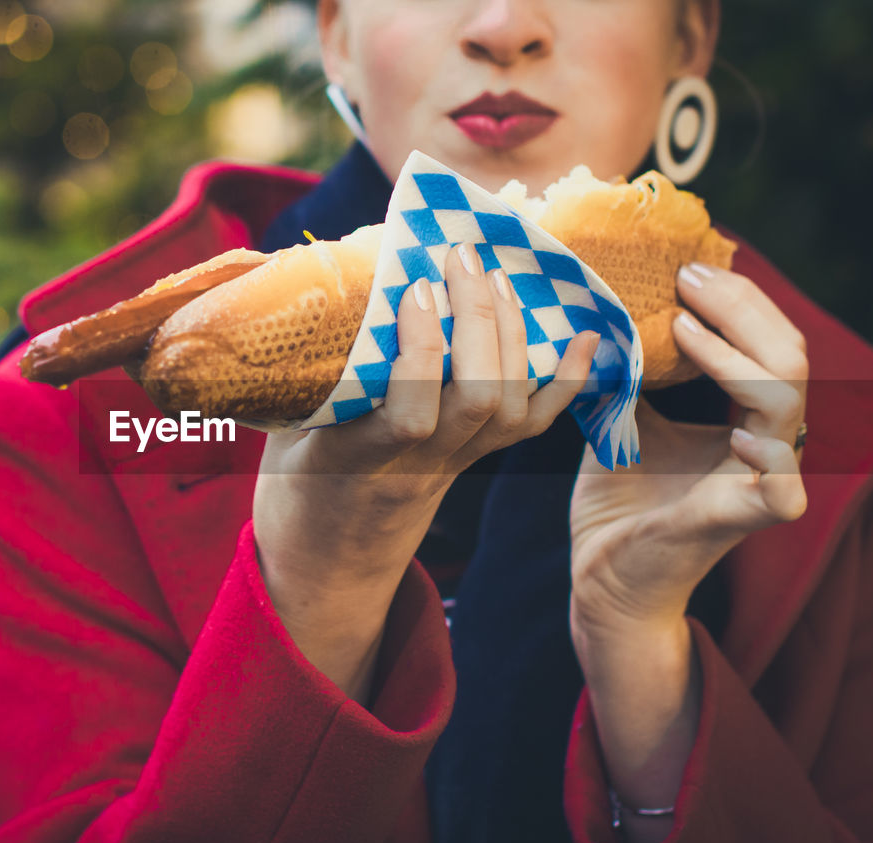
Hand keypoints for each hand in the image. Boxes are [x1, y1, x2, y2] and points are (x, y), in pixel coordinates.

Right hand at [253, 246, 600, 699]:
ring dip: (512, 333)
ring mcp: (457, 463)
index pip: (412, 414)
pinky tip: (586, 336)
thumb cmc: (297, 477)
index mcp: (362, 458)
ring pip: (509, 405)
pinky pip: (532, 425)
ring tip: (495, 276)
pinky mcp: (478, 460)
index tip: (416, 288)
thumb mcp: (286, 425)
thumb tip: (331, 269)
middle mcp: (422, 464)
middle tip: (462, 257)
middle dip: (478, 320)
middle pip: (477, 398)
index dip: (422, 350)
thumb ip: (309, 365)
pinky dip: (566, 380)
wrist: (329, 555)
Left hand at [569, 263, 808, 631]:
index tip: (685, 269)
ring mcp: (760, 483)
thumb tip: (610, 309)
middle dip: (740, 308)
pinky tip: (733, 431)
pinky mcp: (742, 523)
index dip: (735, 300)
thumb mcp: (622, 419)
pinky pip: (780, 487)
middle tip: (685, 279)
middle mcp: (764, 444)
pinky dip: (762, 453)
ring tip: (680, 326)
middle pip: (786, 357)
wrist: (602, 576)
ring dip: (734, 356)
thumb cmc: (619, 500)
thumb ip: (634, 373)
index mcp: (745, 418)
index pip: (766, 342)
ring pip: (788, 402)